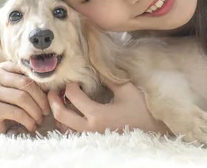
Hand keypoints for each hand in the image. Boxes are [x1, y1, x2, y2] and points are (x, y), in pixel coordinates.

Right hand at [0, 61, 49, 133]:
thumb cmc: (10, 108)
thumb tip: (54, 80)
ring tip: (40, 120)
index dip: (41, 84)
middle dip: (40, 99)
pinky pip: (16, 112)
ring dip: (35, 111)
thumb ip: (31, 82)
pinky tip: (31, 126)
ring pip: (22, 97)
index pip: (27, 71)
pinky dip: (28, 120)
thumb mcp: (21, 91)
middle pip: (25, 83)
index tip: (50, 96)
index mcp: (2, 68)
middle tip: (47, 112)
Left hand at [48, 79, 167, 134]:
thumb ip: (108, 78)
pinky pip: (72, 134)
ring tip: (62, 102)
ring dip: (59, 113)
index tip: (75, 81)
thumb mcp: (126, 89)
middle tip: (54, 90)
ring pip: (63, 127)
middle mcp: (90, 128)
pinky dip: (67, 124)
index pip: (72, 96)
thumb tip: (95, 66)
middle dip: (53, 100)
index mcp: (98, 114)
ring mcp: (90, 137)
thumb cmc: (141, 109)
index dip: (70, 85)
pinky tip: (72, 114)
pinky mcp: (93, 140)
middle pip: (60, 115)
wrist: (153, 130)